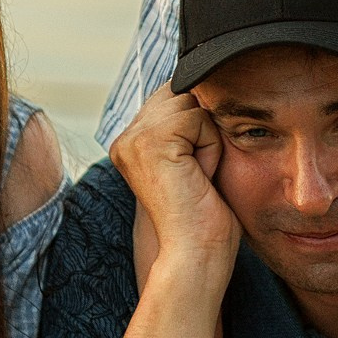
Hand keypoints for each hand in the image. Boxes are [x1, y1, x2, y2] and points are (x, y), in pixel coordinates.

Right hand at [108, 86, 238, 267]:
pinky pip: (199, 117)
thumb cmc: (204, 216)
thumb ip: (188, 125)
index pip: (173, 96)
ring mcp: (134, 138)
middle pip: (183, 93)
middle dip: (203, 129)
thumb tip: (207, 83)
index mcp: (131, 142)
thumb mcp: (194, 160)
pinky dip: (211, 145)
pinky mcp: (152, 140)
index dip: (198, 122)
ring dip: (208, 139)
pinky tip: (199, 175)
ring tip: (198, 175)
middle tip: (197, 173)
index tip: (196, 167)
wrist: (196, 253)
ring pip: (192, 103)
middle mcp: (126, 137)